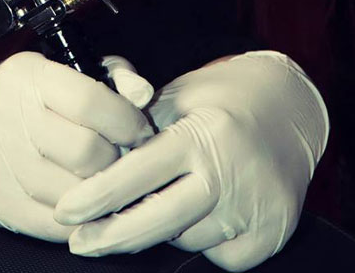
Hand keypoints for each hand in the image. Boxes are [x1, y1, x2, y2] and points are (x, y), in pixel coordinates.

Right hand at [0, 50, 155, 240]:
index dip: (127, 120)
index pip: (91, 101)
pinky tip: (85, 202)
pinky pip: (60, 224)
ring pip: (78, 192)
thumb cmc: (6, 99)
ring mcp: (5, 167)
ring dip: (104, 191)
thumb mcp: (48, 71)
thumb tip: (143, 93)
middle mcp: (13, 120)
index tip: (138, 129)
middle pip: (89, 152)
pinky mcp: (4, 207)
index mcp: (27, 79)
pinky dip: (82, 217)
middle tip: (123, 158)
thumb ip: (104, 75)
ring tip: (105, 179)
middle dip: (119, 159)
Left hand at [54, 50, 328, 269]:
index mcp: (201, 135)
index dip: (96, 196)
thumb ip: (135, 125)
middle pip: (158, 221)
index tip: (65, 211)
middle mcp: (229, 174)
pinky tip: (203, 211)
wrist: (289, 110)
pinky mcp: (273, 234)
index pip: (138, 174)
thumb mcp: (175, 98)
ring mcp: (255, 208)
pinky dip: (203, 240)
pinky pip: (219, 255)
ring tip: (165, 198)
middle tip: (79, 241)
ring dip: (163, 228)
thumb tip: (92, 160)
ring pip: (186, 240)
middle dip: (112, 235)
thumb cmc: (219, 100)